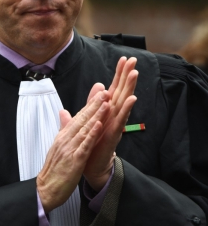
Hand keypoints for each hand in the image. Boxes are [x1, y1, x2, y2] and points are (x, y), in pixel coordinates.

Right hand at [37, 90, 109, 212]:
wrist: (46, 189)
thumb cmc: (54, 170)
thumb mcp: (58, 146)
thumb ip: (63, 129)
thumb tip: (64, 112)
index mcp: (63, 136)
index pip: (78, 117)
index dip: (89, 105)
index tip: (100, 94)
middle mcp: (66, 139)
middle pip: (82, 119)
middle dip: (94, 105)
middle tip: (105, 92)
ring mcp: (70, 149)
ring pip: (84, 129)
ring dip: (96, 115)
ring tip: (105, 103)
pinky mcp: (74, 161)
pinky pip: (84, 145)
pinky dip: (91, 135)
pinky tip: (98, 125)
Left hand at [83, 57, 137, 191]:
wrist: (92, 166)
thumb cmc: (92, 143)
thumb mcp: (90, 118)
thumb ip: (92, 103)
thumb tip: (97, 85)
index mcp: (107, 110)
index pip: (114, 88)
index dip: (119, 74)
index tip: (124, 58)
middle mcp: (113, 115)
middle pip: (122, 91)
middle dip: (127, 75)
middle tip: (133, 59)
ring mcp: (115, 124)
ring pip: (123, 102)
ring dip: (129, 88)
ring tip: (134, 73)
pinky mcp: (114, 134)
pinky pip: (121, 120)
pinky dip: (126, 109)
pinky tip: (132, 98)